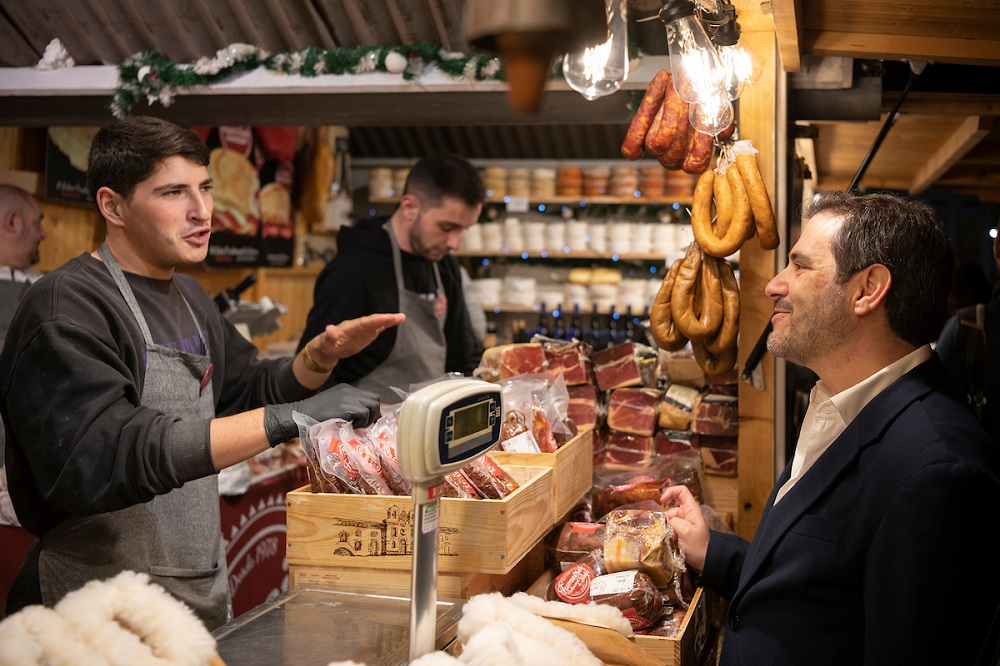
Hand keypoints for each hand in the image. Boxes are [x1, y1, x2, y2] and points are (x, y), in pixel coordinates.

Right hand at [263, 384, 381, 446]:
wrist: (298, 415)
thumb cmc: (313, 416)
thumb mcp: (333, 406)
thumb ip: (347, 407)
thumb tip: (366, 417)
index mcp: (346, 389)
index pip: (369, 396)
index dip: (371, 409)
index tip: (366, 420)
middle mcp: (349, 391)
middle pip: (375, 399)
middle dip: (373, 413)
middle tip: (365, 424)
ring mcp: (348, 397)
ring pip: (372, 406)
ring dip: (368, 419)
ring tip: (357, 426)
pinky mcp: (346, 407)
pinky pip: (364, 414)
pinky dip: (361, 423)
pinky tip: (350, 426)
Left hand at [308, 313, 405, 366]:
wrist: (328, 348)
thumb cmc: (326, 344)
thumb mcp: (326, 341)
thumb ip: (330, 336)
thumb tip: (329, 329)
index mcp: (350, 327)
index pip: (365, 322)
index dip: (376, 320)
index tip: (386, 318)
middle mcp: (359, 326)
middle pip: (374, 321)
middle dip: (386, 319)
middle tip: (400, 317)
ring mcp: (363, 330)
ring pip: (377, 323)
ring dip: (389, 320)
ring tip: (401, 317)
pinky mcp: (365, 335)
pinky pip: (377, 328)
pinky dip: (385, 325)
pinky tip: (393, 322)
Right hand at [660, 484, 710, 572]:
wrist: (703, 562)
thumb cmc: (698, 546)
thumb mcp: (686, 531)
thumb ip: (673, 522)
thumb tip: (663, 521)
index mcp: (691, 509)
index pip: (681, 491)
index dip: (670, 492)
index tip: (662, 501)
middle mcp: (686, 514)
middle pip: (670, 509)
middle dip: (665, 519)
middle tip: (665, 531)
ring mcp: (682, 524)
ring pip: (667, 521)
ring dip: (665, 529)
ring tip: (669, 539)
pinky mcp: (678, 533)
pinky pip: (667, 529)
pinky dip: (665, 534)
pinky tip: (669, 542)